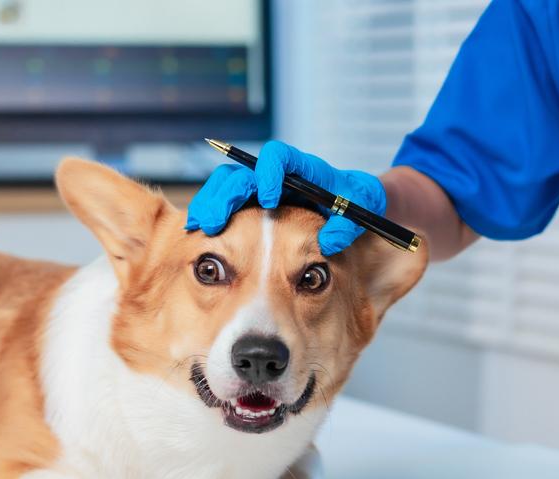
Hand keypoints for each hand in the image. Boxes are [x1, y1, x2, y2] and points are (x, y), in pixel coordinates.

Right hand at [185, 141, 386, 255]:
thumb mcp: (360, 210)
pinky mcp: (253, 205)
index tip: (268, 200)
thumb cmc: (356, 202)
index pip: (278, 157)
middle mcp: (276, 175)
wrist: (352, 204)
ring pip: (226, 185)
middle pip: (241, 172)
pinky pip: (226, 205)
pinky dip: (211, 215)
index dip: (269, 174)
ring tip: (199, 226)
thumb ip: (348, 224)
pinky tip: (198, 233)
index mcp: (302, 169)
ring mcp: (261, 189)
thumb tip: (329, 241)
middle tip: (214, 221)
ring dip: (210, 204)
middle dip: (225, 194)